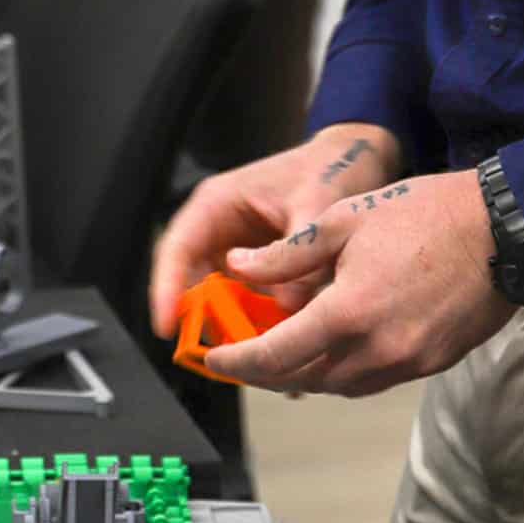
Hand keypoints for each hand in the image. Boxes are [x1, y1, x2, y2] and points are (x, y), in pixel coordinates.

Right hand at [150, 123, 399, 338]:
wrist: (357, 163)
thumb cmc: (329, 169)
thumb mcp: (316, 205)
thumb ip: (299, 254)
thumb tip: (287, 306)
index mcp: (217, 204)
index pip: (177, 249)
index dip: (167, 288)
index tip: (166, 324)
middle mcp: (220, 232)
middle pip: (194, 284)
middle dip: (205, 322)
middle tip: (226, 355)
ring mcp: (238, 255)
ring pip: (221, 302)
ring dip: (236, 330)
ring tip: (263, 359)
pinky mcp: (260, 273)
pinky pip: (250, 306)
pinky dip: (262, 327)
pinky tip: (286, 346)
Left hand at [203, 169, 514, 397]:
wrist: (503, 229)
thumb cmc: (426, 214)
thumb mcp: (345, 219)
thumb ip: (287, 253)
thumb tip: (239, 266)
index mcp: (348, 312)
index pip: (277, 355)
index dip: (239, 363)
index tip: (216, 360)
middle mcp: (377, 349)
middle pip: (305, 380)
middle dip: (268, 373)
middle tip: (243, 358)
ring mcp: (409, 362)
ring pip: (341, 386)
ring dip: (308, 374)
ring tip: (285, 352)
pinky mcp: (433, 364)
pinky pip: (375, 380)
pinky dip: (346, 370)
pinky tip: (336, 347)